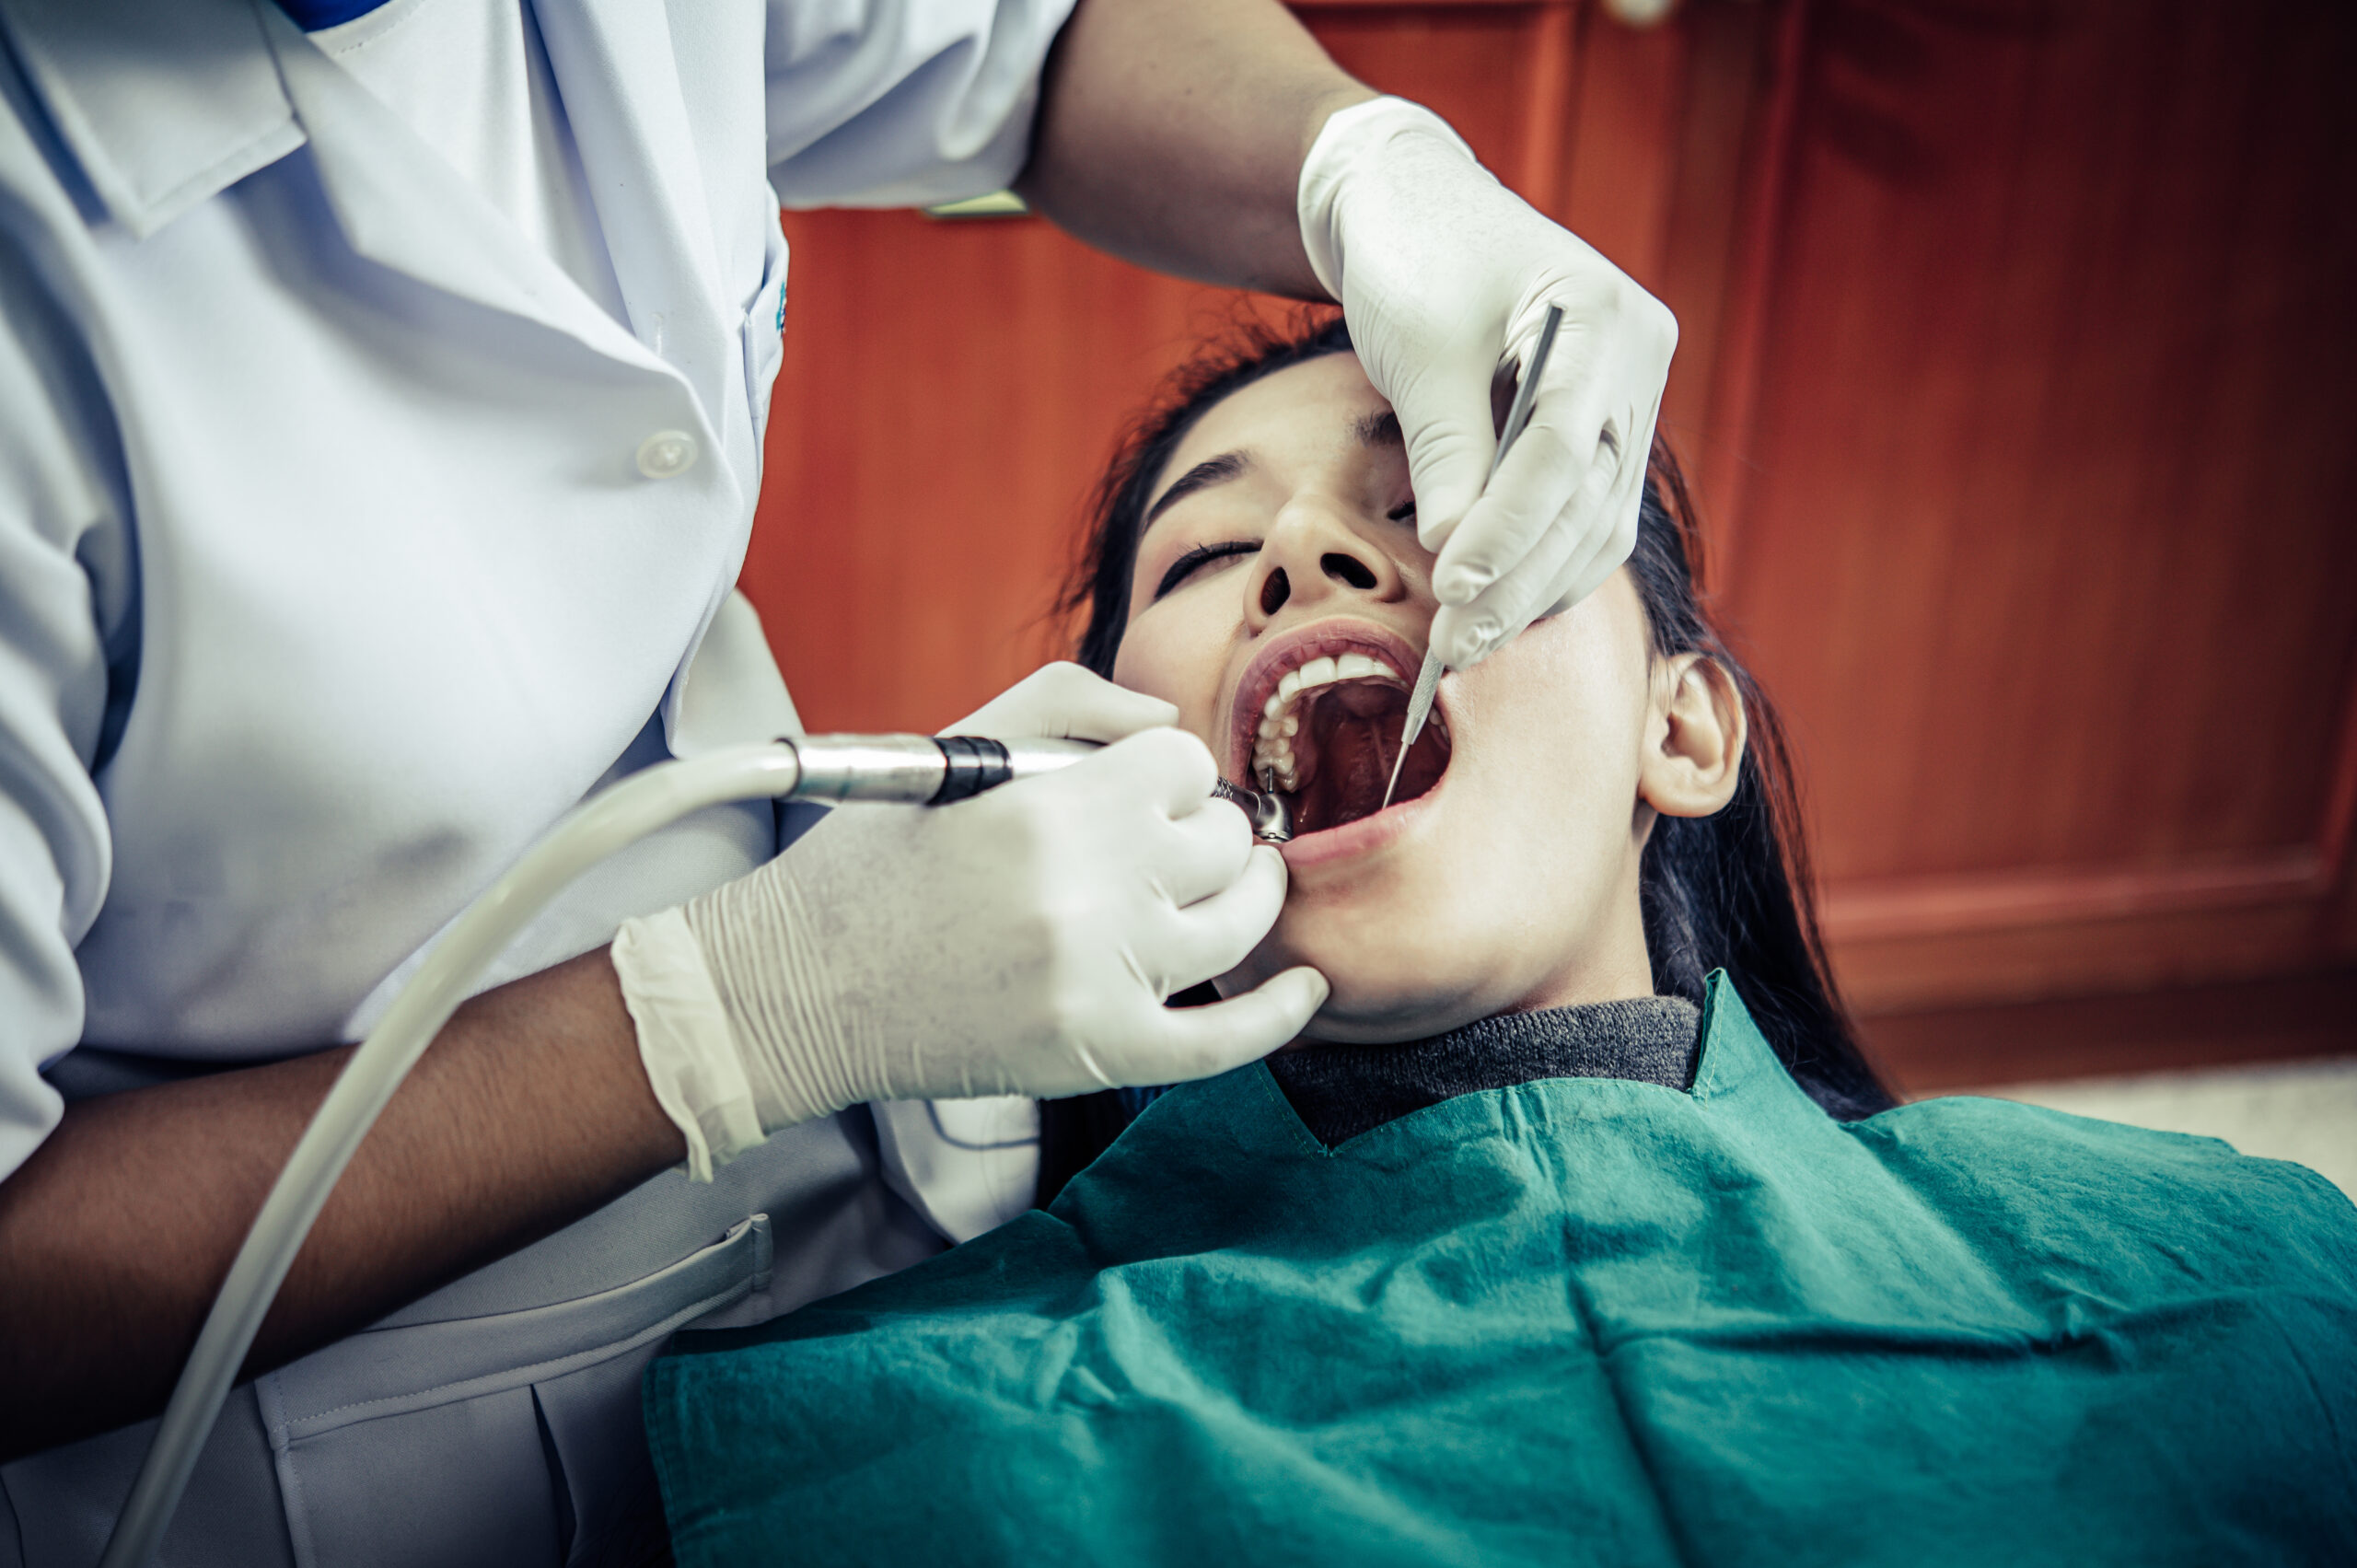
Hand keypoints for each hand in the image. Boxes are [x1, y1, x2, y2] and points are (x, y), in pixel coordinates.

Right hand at [612, 665, 1325, 1177]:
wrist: (797, 989)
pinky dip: (1280, 1017)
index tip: (1144, 792)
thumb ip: (1073, 705)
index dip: (1171, 775)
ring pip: (1240, 927)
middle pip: (1225, 843)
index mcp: (1055, 807)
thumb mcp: (959, 743)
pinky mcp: (1100, 1054)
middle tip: (1179, 843)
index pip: (1188, 767)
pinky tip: (1309, 990)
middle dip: (1210, 833)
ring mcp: (1102, 981)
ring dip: (1251, 898)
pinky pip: (1225, 1042)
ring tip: (1240, 888)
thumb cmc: (873, 861)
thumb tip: (1171, 723)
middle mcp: (1090, 893)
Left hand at [1299, 98, 1677, 669]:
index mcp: (1606, 316)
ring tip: (1462, 646)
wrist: (1415, 206)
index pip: (1565, 449)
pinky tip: (1493, 612)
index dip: (1508, 529)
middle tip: (1450, 648)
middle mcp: (1638, 361)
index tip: (1451, 588)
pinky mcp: (1602, 434)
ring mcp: (1629, 400)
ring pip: (1597, 524)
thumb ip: (1446, 453)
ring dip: (1532, 592)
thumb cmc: (1414, 259)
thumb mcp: (1421, 351)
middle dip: (1518, 582)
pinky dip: (1541, 570)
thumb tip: (1456, 559)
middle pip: (1589, 498)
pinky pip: (1585, 520)